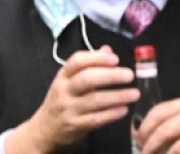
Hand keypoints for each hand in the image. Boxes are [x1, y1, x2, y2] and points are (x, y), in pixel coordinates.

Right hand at [6, 46, 136, 153]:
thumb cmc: (63, 99)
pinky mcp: (75, 126)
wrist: (44, 129)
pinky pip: (95, 119)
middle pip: (86, 79)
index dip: (97, 58)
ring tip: (135, 93)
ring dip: (117, 96)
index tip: (116, 59)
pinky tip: (124, 109)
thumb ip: (90, 64)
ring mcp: (68, 109)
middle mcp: (64, 90)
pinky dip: (111, 114)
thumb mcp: (70, 79)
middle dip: (110, 76)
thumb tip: (108, 50)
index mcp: (64, 75)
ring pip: (94, 100)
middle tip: (130, 75)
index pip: (77, 61)